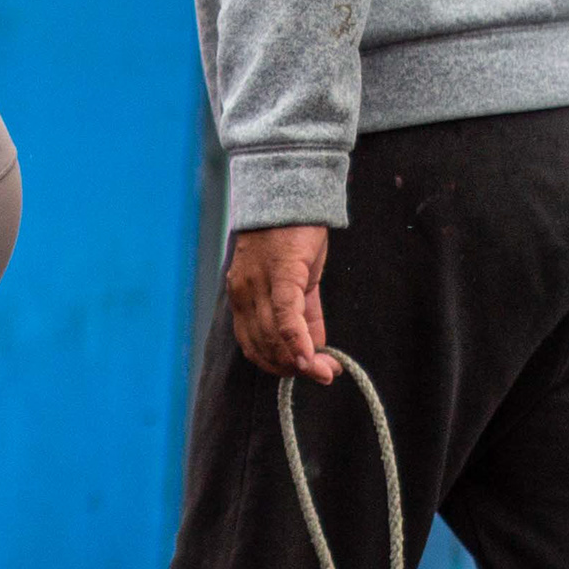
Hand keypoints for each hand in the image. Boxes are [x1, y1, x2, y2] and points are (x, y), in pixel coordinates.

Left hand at [225, 225, 337, 382]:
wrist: (292, 193)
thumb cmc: (291, 237)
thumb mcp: (297, 282)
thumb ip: (304, 317)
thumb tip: (315, 351)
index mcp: (243, 298)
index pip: (253, 345)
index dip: (278, 366)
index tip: (304, 374)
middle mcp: (243, 294)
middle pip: (263, 346)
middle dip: (292, 369)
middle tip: (322, 375)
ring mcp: (258, 284)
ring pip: (273, 337)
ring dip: (300, 361)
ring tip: (325, 370)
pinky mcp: (281, 273)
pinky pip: (285, 316)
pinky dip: (296, 341)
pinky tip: (311, 357)